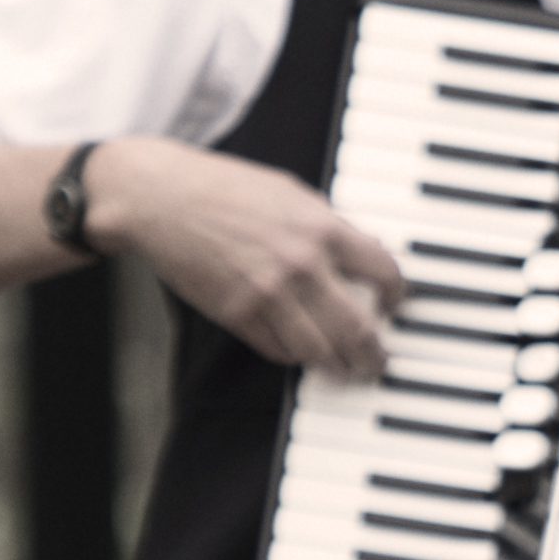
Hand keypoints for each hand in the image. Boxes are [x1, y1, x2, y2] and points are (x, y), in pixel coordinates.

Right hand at [103, 138, 399, 374]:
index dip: (396, 295)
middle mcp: (300, 264)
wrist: (161, 198)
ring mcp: (267, 293)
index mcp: (321, 227)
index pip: (383, 271)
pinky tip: (302, 353)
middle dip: (375, 352)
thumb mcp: (290, 193)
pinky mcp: (237, 314)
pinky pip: (279, 351)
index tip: (394, 305)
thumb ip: (329, 224)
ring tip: (347, 370)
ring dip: (339, 367)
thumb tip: (367, 254)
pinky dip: (295, 356)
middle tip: (379, 361)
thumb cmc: (225, 189)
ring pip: (320, 351)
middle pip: (358, 328)